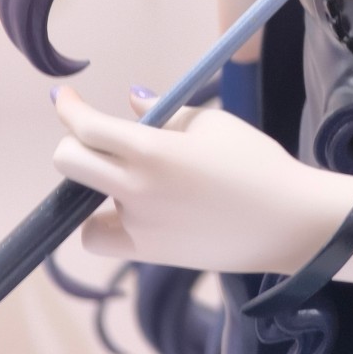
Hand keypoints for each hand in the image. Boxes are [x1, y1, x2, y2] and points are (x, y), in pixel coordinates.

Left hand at [52, 86, 341, 273]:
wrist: (287, 222)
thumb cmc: (256, 163)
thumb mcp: (213, 123)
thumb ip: (164, 112)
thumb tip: (131, 101)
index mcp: (152, 151)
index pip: (88, 128)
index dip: (69, 109)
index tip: (65, 99)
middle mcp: (136, 190)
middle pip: (69, 162)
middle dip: (73, 143)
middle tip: (93, 136)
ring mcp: (138, 227)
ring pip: (85, 203)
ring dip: (97, 186)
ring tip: (134, 179)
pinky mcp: (147, 254)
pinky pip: (103, 237)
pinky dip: (108, 222)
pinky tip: (134, 211)